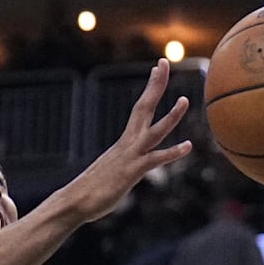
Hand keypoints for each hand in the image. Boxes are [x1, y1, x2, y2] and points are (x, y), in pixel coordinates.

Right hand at [65, 59, 191, 222]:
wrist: (75, 201)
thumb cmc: (92, 191)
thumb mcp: (113, 172)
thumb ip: (125, 165)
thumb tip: (128, 166)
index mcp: (124, 142)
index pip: (140, 108)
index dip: (151, 88)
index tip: (158, 69)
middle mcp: (128, 143)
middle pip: (144, 108)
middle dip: (155, 85)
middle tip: (164, 62)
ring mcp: (130, 156)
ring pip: (154, 131)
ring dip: (171, 116)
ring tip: (185, 100)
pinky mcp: (131, 172)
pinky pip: (155, 159)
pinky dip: (172, 152)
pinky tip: (188, 146)